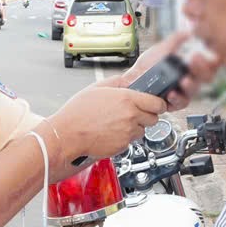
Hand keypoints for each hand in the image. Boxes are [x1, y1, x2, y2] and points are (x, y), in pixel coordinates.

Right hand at [50, 85, 166, 163]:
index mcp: (127, 99)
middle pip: (154, 118)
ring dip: (135, 127)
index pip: (157, 103)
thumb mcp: (97, 88)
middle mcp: (130, 116)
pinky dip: (124, 138)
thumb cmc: (77, 113)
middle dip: (147, 116)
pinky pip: (130, 141)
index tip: (155, 104)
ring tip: (118, 123)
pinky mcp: (122, 146)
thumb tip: (129, 80)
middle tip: (135, 113)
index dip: (157, 104)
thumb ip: (117, 82)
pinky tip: (111, 132)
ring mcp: (127, 133)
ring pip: (142, 131)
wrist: (67, 135)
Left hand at [116, 31, 218, 110]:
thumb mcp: (161, 49)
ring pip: (194, 90)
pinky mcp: (172, 104)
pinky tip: (172, 93)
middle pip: (205, 77)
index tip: (212, 53)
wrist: (130, 80)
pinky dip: (177, 98)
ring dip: (191, 84)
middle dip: (203, 68)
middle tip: (195, 59)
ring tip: (185, 80)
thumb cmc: (145, 67)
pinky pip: (180, 103)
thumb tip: (187, 31)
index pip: (208, 64)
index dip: (214, 59)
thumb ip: (176, 40)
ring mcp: (181, 92)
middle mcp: (188, 80)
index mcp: (189, 67)